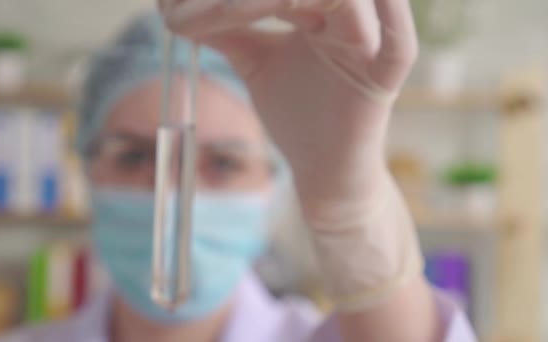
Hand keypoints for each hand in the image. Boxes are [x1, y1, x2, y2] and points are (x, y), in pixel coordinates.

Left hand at [161, 0, 417, 218]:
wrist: (322, 165)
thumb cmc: (296, 111)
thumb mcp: (254, 61)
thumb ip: (226, 28)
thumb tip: (172, 4)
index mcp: (317, 4)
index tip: (175, 4)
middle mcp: (346, 11)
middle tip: (195, 9)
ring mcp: (371, 38)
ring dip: (276, 0)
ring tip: (225, 13)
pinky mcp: (389, 71)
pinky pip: (396, 35)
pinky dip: (374, 13)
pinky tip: (324, 8)